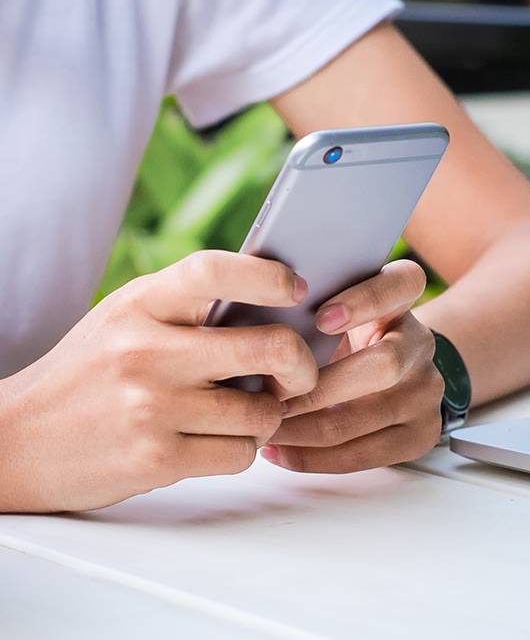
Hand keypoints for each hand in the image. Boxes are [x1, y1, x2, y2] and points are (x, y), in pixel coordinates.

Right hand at [0, 251, 318, 511]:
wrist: (16, 441)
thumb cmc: (87, 375)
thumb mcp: (125, 320)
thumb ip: (187, 307)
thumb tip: (276, 304)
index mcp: (140, 305)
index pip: (214, 271)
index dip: (269, 277)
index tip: (297, 289)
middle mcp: (146, 351)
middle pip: (269, 348)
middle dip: (302, 364)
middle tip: (300, 374)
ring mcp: (152, 406)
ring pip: (262, 410)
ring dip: (267, 416)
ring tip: (246, 412)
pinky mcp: (157, 458)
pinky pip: (240, 453)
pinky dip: (241, 449)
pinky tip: (218, 440)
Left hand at [262, 259, 443, 472]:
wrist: (385, 372)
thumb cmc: (337, 335)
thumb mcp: (330, 307)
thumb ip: (306, 305)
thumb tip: (248, 318)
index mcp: (402, 299)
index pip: (404, 283)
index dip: (366, 300)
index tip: (321, 319)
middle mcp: (421, 343)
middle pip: (385, 365)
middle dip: (320, 387)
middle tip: (270, 396)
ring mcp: (427, 392)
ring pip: (367, 418)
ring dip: (305, 428)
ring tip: (264, 428)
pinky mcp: (421, 434)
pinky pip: (365, 455)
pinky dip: (314, 458)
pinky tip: (279, 451)